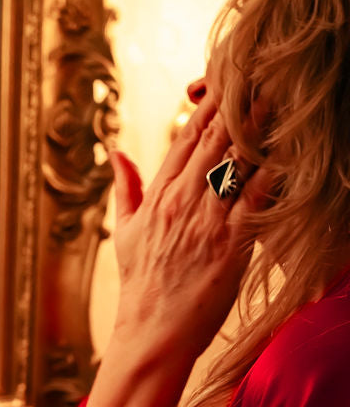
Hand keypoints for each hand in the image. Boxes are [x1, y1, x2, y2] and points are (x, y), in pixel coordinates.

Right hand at [109, 89, 268, 362]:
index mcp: (157, 196)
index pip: (185, 138)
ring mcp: (206, 221)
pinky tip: (289, 149)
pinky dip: (273, 171)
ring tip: (279, 96)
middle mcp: (181, 202)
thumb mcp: (124, 233)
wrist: (152, 334)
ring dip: (259, 128)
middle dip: (238, 105)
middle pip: (214, 140)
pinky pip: (257, 198)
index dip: (208, 106)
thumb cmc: (142, 288)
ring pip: (237, 161)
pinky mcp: (231, 243)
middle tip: (261, 73)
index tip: (228, 79)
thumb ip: (124, 188)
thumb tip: (116, 152)